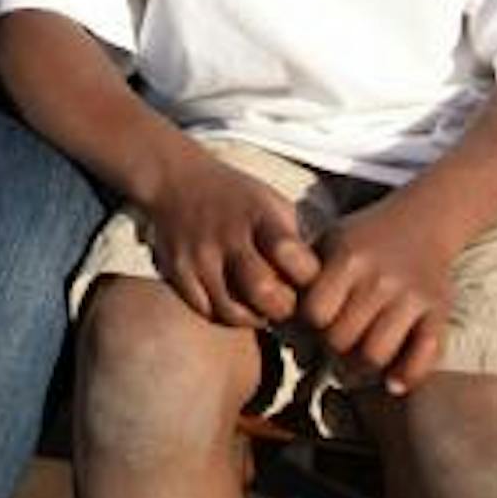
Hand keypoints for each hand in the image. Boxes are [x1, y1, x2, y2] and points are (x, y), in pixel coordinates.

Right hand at [143, 152, 319, 328]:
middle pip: (263, 291)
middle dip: (283, 307)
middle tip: (286, 304)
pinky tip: (236, 304)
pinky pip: (207, 311)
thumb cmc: (236, 197)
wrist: (175, 180)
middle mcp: (227, 235)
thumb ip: (294, 239)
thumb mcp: (271, 202)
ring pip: (233, 311)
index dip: (307, 276)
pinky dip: (226, 315)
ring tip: (262, 308)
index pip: (291, 255)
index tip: (306, 278)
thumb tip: (321, 283)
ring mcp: (199, 255)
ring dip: (255, 317)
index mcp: (258, 214)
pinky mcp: (177, 271)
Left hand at [297, 196, 454, 395]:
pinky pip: (424, 356)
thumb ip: (304, 275)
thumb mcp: (329, 242)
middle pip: (342, 339)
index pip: (315, 313)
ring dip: (363, 369)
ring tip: (358, 363)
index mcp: (348, 258)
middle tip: (335, 348)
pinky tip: (392, 382)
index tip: (314, 324)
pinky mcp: (438, 310)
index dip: (309, 326)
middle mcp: (380, 278)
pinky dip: (408, 376)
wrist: (422, 220)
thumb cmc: (364, 239)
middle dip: (333, 351)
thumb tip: (278, 323)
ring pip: (376, 354)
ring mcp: (412, 296)